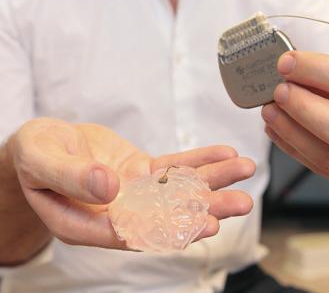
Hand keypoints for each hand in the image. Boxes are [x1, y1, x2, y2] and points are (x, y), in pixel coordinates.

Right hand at [9, 118, 254, 248]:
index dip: (170, 231)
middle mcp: (117, 213)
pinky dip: (198, 161)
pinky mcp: (142, 173)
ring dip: (212, 181)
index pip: (133, 233)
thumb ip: (71, 176)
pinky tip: (224, 153)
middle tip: (242, 203)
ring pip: (177, 190)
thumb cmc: (36, 154)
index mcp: (86, 222)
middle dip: (206, 209)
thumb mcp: (42, 159)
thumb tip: (108, 187)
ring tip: (244, 169)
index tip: (204, 225)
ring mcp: (134, 193)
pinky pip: (173, 168)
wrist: (45, 143)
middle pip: (166, 215)